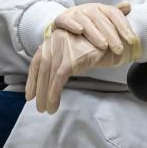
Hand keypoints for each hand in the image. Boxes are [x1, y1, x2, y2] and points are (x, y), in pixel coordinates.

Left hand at [25, 25, 140, 114]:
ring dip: (45, 94)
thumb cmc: (98, 47)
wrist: (116, 39)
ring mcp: (63, 47)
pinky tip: (53, 105)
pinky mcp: (72, 58)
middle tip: (38, 106)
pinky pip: (58, 79)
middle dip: (37, 88)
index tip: (30, 94)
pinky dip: (53, 93)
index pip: (38, 60)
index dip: (33, 78)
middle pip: (41, 67)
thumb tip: (55, 78)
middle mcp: (56, 40)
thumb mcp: (77, 52)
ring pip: (48, 74)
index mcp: (55, 38)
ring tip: (45, 109)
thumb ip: (65, 60)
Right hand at [53, 1, 133, 55]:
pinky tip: (79, 31)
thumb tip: (128, 6)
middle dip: (112, 35)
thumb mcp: (102, 20)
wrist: (65, 25)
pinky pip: (66, 20)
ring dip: (95, 33)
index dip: (124, 26)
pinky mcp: (62, 18)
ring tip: (103, 46)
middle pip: (101, 19)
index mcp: (100, 8)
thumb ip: (115, 16)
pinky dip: (72, 24)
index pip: (114, 13)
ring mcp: (75, 13)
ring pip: (85, 20)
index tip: (132, 40)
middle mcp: (88, 8)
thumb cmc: (88, 25)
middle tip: (119, 49)